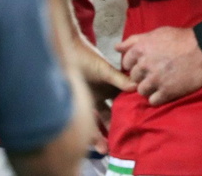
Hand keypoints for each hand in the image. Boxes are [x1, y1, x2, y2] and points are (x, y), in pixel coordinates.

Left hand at [73, 34, 132, 151]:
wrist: (64, 53)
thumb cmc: (87, 58)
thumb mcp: (104, 69)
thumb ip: (119, 79)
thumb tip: (137, 87)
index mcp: (113, 85)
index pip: (124, 101)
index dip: (130, 112)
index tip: (135, 124)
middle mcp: (103, 95)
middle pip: (111, 115)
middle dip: (114, 128)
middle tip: (116, 143)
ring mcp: (90, 100)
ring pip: (98, 120)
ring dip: (101, 134)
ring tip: (104, 148)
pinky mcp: (78, 105)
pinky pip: (86, 121)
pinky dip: (90, 131)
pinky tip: (94, 141)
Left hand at [117, 26, 201, 105]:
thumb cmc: (180, 38)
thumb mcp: (156, 33)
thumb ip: (134, 40)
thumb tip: (116, 47)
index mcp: (140, 50)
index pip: (126, 64)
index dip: (134, 64)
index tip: (145, 64)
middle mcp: (144, 66)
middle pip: (133, 78)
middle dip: (142, 76)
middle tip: (155, 72)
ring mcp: (155, 80)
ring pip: (142, 90)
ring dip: (149, 88)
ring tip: (161, 82)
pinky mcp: (166, 92)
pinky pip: (153, 100)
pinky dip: (158, 97)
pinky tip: (166, 90)